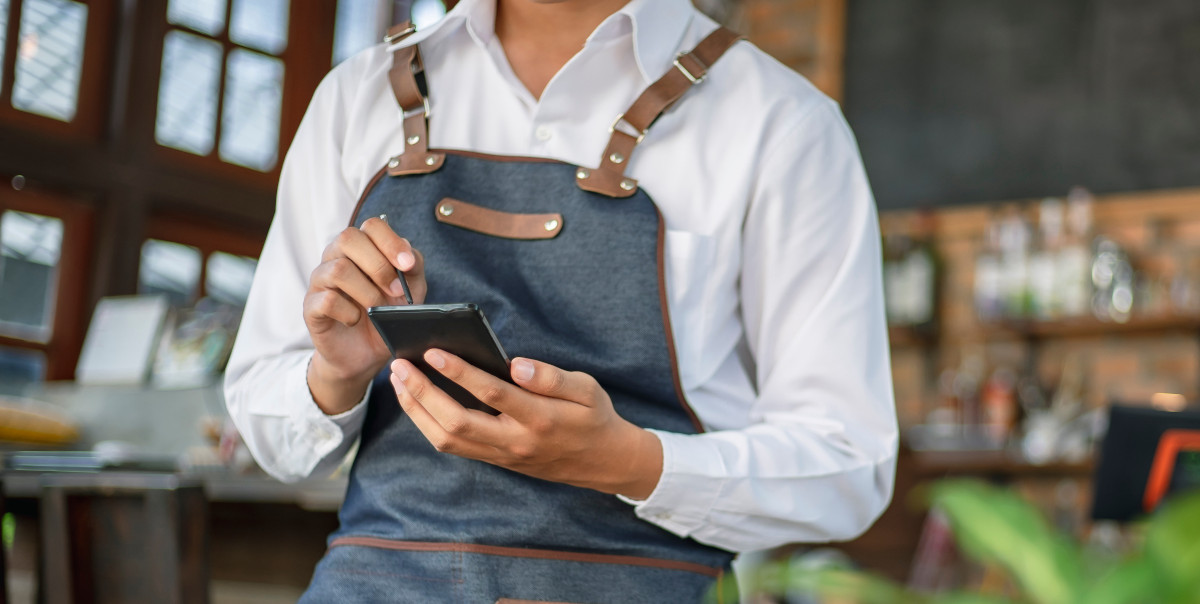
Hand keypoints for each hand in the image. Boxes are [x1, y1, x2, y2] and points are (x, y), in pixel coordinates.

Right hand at [303, 217, 427, 413]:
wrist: (366, 354)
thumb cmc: (387, 315)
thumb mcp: (410, 291)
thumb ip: (412, 269)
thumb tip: (408, 254)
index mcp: (362, 248)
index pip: (372, 226)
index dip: (391, 242)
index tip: (408, 265)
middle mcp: (336, 257)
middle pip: (349, 238)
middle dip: (379, 265)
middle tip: (397, 291)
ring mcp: (320, 280)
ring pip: (338, 269)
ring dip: (367, 291)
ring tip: (379, 309)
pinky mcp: (311, 306)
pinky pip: (326, 300)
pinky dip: (348, 312)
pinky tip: (356, 320)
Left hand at [389, 349, 663, 498]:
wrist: (604, 463)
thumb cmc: (594, 417)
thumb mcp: (587, 389)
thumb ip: (552, 377)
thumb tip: (516, 365)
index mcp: (541, 419)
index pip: (492, 394)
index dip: (459, 372)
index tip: (433, 351)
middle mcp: (516, 442)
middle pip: (456, 423)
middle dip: (422, 394)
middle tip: (400, 365)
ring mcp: (502, 456)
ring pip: (447, 440)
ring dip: (417, 410)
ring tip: (400, 380)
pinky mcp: (495, 460)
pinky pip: (453, 446)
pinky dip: (428, 423)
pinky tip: (416, 400)